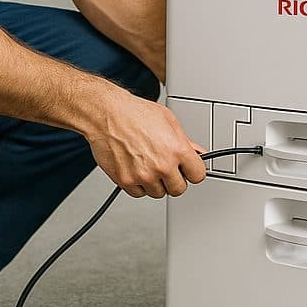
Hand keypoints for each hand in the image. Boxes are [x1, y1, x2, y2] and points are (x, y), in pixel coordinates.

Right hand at [88, 86, 206, 198]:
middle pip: (179, 189)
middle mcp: (162, 166)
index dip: (193, 171)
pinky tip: (137, 168)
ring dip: (156, 183)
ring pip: (158, 193)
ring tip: (149, 164)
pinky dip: (139, 185)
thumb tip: (197, 153)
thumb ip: (185, 141)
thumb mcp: (169, 120)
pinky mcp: (126, 181)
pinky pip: (139, 193)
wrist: (108, 114)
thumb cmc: (136, 113)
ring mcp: (144, 176)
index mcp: (177, 150)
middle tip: (168, 167)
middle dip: (175, 179)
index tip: (189, 169)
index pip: (198, 175)